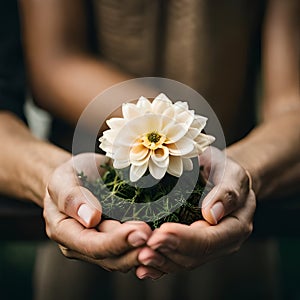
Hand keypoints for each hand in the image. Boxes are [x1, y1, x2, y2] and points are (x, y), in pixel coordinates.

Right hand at [44, 153, 154, 271]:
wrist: (77, 176)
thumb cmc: (69, 175)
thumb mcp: (63, 179)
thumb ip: (71, 198)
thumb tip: (91, 218)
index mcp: (65, 232)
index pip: (92, 245)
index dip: (117, 242)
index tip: (140, 232)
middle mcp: (82, 244)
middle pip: (111, 257)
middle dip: (136, 249)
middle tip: (158, 237)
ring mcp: (100, 243)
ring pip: (124, 258)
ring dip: (145, 253)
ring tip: (164, 242)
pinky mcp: (115, 238)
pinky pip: (131, 249)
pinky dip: (147, 247)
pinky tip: (163, 241)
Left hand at [136, 147, 255, 275]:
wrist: (222, 176)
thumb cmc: (226, 171)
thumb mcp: (232, 174)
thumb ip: (227, 193)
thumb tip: (211, 215)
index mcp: (235, 227)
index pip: (208, 239)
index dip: (184, 238)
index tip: (162, 232)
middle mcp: (221, 243)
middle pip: (193, 256)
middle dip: (167, 251)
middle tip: (144, 246)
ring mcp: (206, 247)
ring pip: (182, 262)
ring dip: (159, 261)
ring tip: (139, 255)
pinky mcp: (191, 246)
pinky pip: (175, 260)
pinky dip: (159, 265)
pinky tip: (142, 268)